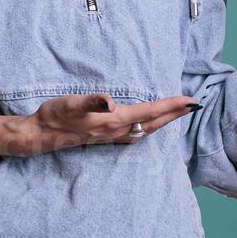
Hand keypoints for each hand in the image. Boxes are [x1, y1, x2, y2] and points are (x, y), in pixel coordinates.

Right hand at [20, 93, 201, 154]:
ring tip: (179, 113)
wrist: (42, 133)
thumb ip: (91, 102)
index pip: (149, 112)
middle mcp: (117, 130)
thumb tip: (110, 102)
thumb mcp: (71, 104)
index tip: (190, 100)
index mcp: (114, 121)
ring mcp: (112, 136)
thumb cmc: (56, 115)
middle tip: (194, 105)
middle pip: (153, 122)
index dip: (171, 106)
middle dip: (175, 114)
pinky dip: (150, 126)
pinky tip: (150, 124)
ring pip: (147, 129)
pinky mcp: (107, 137)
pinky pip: (137, 132)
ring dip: (165, 121)